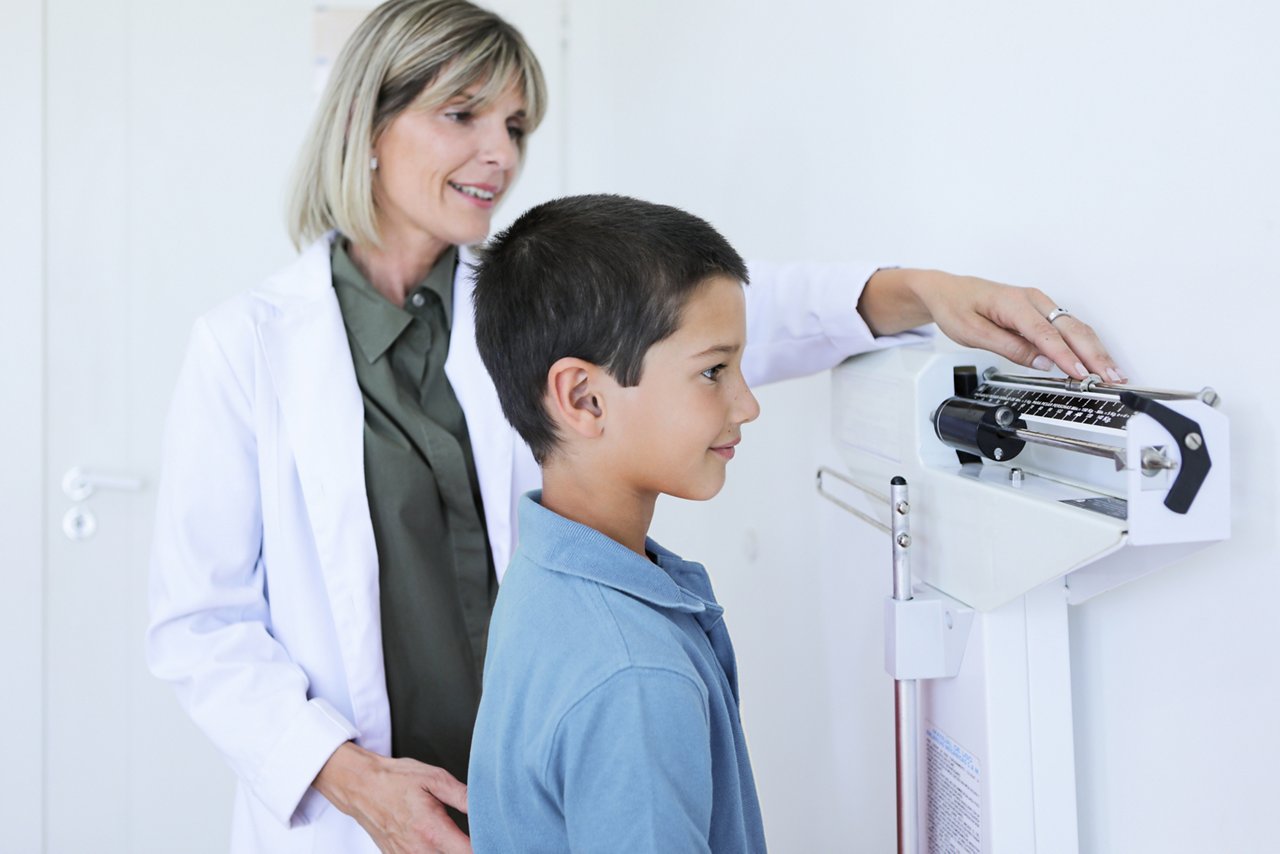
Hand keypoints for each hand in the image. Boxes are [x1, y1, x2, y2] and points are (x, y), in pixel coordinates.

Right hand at [313, 742, 471, 853]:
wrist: (361, 786)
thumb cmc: (395, 779)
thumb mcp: (434, 778)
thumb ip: (462, 796)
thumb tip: (486, 806)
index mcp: (431, 830)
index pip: (468, 853)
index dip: (486, 846)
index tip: (494, 838)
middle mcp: (418, 850)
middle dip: (469, 849)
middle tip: (480, 836)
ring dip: (452, 851)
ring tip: (460, 840)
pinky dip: (436, 853)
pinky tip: (441, 843)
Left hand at [859, 269, 1126, 381]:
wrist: (947, 290)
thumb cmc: (956, 307)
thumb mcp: (972, 332)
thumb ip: (1008, 347)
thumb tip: (1041, 362)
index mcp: (1014, 304)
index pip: (1046, 334)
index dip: (1066, 357)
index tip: (1082, 375)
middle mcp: (1033, 300)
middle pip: (1071, 329)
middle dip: (1095, 355)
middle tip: (1113, 378)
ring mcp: (1040, 304)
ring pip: (1075, 327)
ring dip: (1096, 350)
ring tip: (1113, 373)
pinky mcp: (1041, 311)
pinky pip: (1068, 327)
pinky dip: (1085, 344)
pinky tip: (1095, 360)